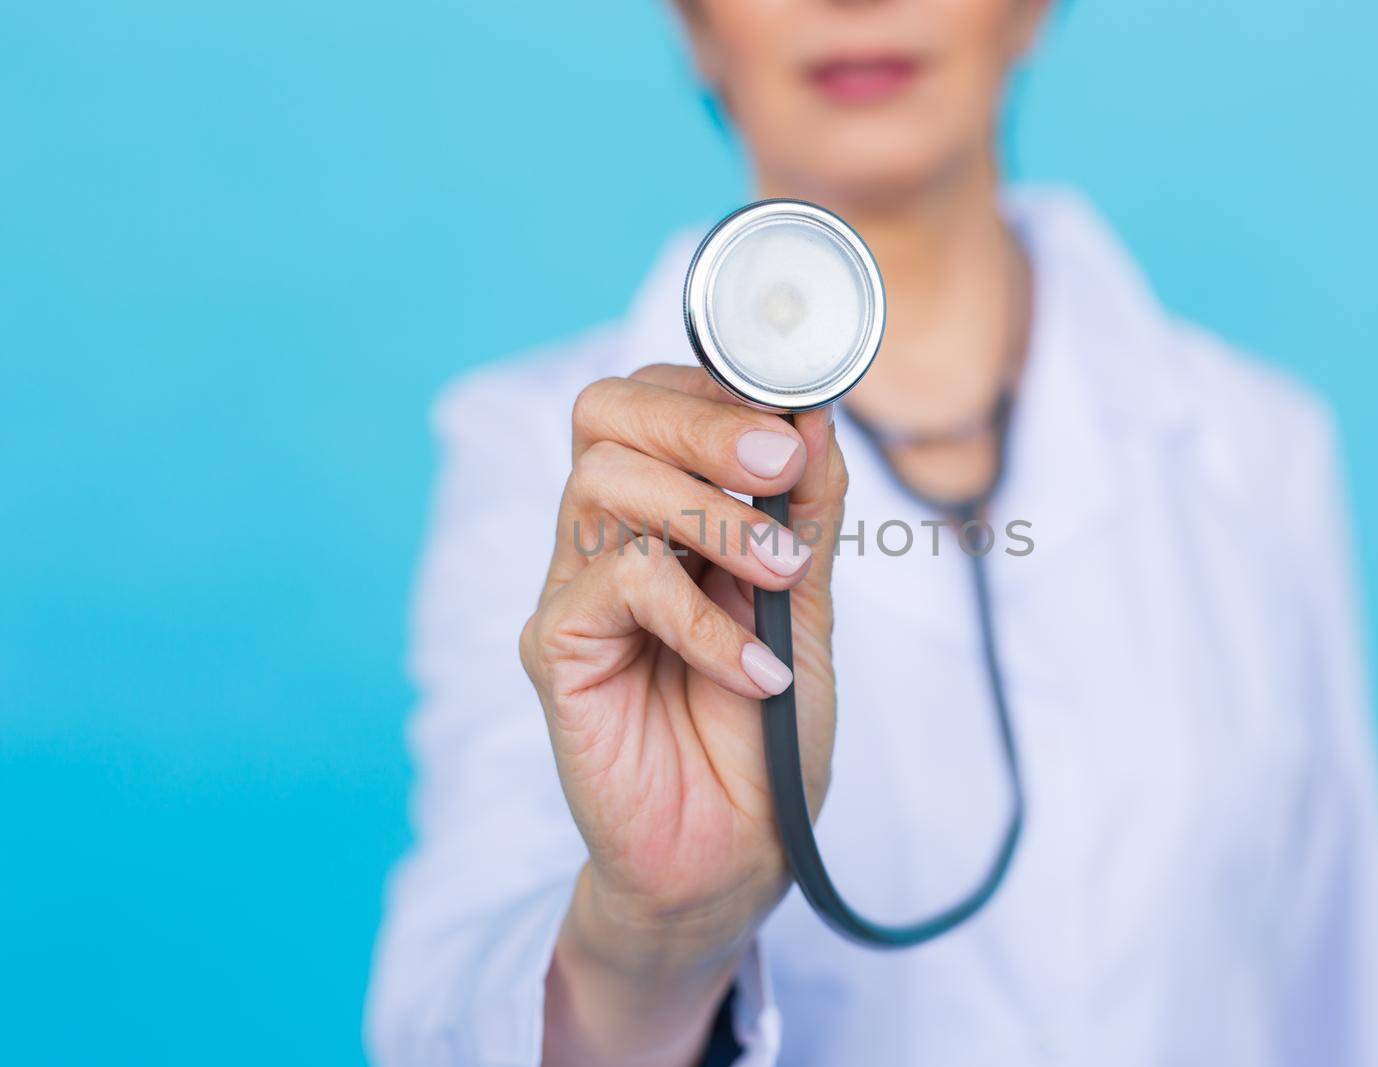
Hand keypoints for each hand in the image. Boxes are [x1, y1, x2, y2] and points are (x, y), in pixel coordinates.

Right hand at [521, 364, 846, 1064]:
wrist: (735, 854)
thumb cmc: (765, 732)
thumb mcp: (806, 606)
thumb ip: (807, 514)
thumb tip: (816, 416)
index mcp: (663, 514)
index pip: (651, 399)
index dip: (714, 388)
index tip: (797, 421)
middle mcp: (608, 539)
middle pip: (605, 415)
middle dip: (699, 420)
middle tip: (780, 462)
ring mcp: (575, 591)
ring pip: (603, 483)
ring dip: (707, 512)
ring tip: (778, 573)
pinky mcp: (557, 651)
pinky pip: (617, 587)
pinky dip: (699, 618)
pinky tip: (755, 671)